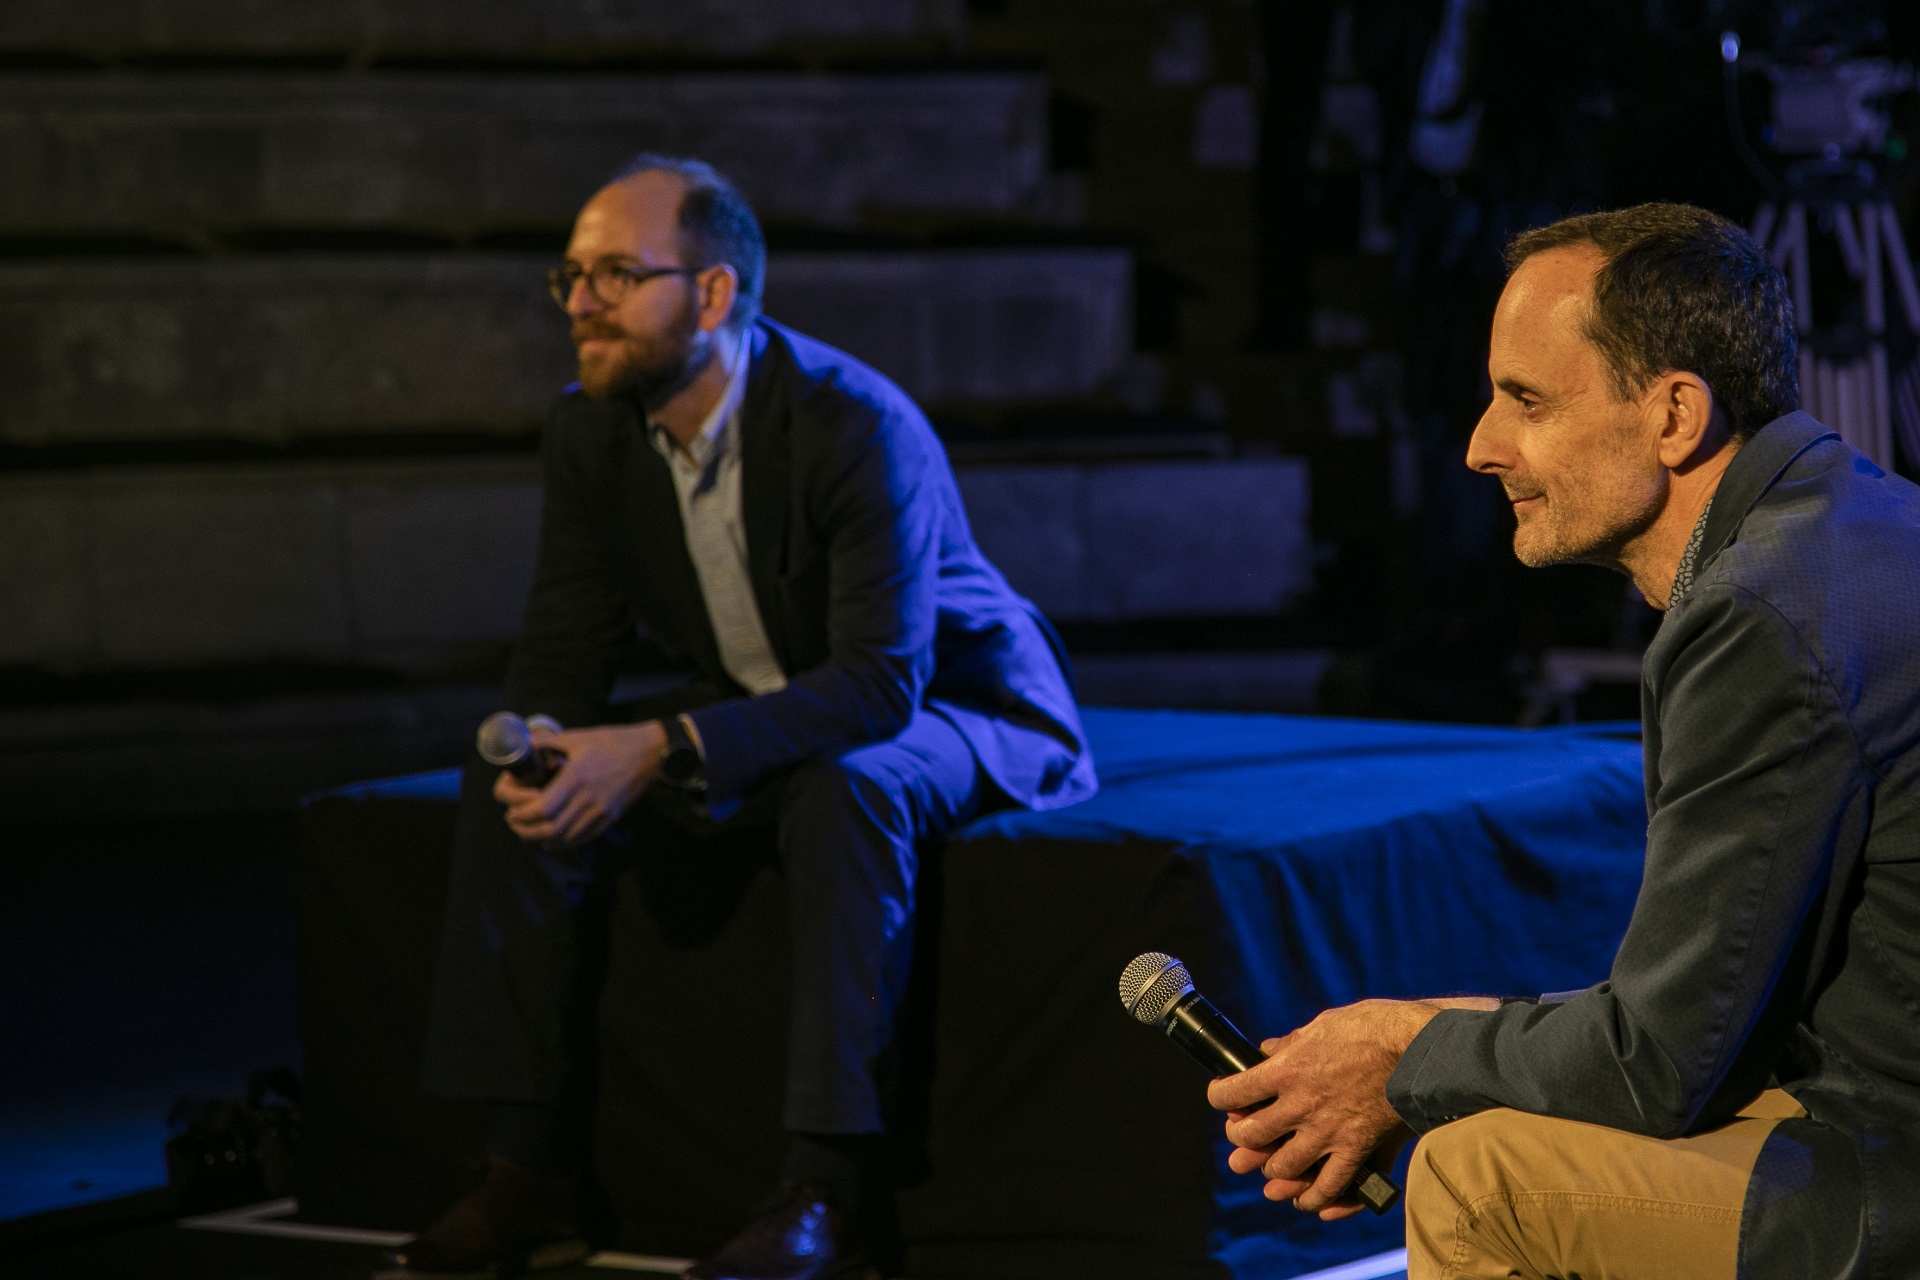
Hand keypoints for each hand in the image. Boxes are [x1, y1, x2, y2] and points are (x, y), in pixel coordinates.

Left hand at [492, 720, 667, 846]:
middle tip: (515, 824)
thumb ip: (548, 742)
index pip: (544, 808)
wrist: (650, 754)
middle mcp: (588, 798)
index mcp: (576, 777)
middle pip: (550, 828)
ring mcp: (600, 811)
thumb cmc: (613, 742)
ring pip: (565, 838)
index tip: (513, 811)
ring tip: (529, 833)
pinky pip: (583, 838)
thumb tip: (524, 744)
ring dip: (542, 839)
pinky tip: (553, 839)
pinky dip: (564, 843)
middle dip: (527, 830)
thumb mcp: (578, 736)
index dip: (524, 815)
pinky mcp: (610, 818)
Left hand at [1207, 999, 1442, 1216]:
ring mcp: (1328, 1132)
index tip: (1221, 1096)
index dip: (1219, 1096)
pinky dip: (1314, 1198)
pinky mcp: (1357, 1149)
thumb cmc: (1373, 1028)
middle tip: (1242, 1135)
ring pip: (1283, 1167)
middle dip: (1240, 1137)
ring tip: (1272, 1165)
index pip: (1233, 1092)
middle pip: (1251, 1136)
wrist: (1419, 1047)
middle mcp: (1301, 1104)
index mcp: (1287, 1069)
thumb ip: (1291, 1043)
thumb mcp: (1322, 1025)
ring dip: (1272, 1169)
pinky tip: (1305, 1199)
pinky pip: (1330, 1187)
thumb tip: (1268, 1050)